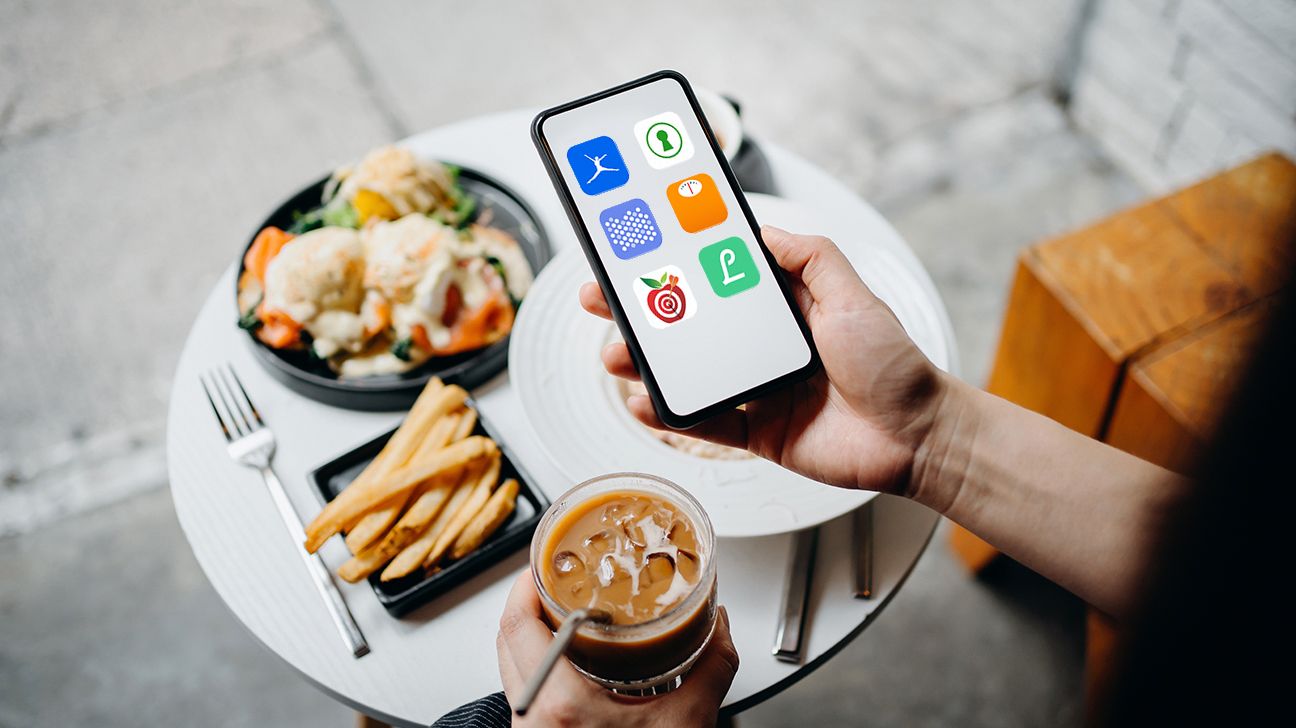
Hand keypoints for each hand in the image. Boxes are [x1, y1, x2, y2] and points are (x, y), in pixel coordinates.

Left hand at [497, 571, 738, 727]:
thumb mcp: (686, 722)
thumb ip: (710, 665)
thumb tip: (720, 627)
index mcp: (558, 704)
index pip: (517, 623)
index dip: (524, 581)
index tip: (540, 558)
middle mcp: (531, 717)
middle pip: (506, 637)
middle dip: (528, 600)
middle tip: (553, 577)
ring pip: (511, 665)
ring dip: (533, 633)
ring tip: (563, 612)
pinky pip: (524, 690)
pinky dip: (541, 664)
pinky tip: (572, 660)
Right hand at [581, 225, 945, 493]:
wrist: (917, 436)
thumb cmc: (895, 366)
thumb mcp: (852, 295)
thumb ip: (809, 257)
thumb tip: (761, 229)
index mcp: (783, 307)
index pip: (715, 279)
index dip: (675, 266)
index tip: (636, 251)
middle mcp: (764, 346)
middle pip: (689, 325)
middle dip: (641, 314)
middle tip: (603, 302)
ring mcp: (757, 390)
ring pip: (687, 373)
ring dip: (645, 364)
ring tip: (617, 356)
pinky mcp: (757, 433)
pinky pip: (704, 423)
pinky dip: (671, 415)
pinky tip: (645, 403)